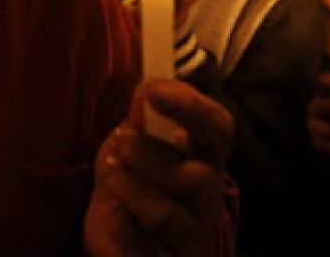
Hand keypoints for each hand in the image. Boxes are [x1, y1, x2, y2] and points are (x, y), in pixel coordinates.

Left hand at [85, 79, 234, 256]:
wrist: (122, 240)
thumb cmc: (136, 185)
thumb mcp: (137, 146)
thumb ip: (146, 121)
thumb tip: (149, 87)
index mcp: (205, 161)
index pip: (219, 131)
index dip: (192, 108)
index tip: (154, 91)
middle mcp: (206, 201)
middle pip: (200, 177)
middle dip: (150, 154)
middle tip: (122, 142)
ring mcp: (189, 237)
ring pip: (165, 214)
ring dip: (127, 188)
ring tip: (110, 174)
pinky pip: (138, 246)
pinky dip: (120, 225)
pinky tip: (113, 212)